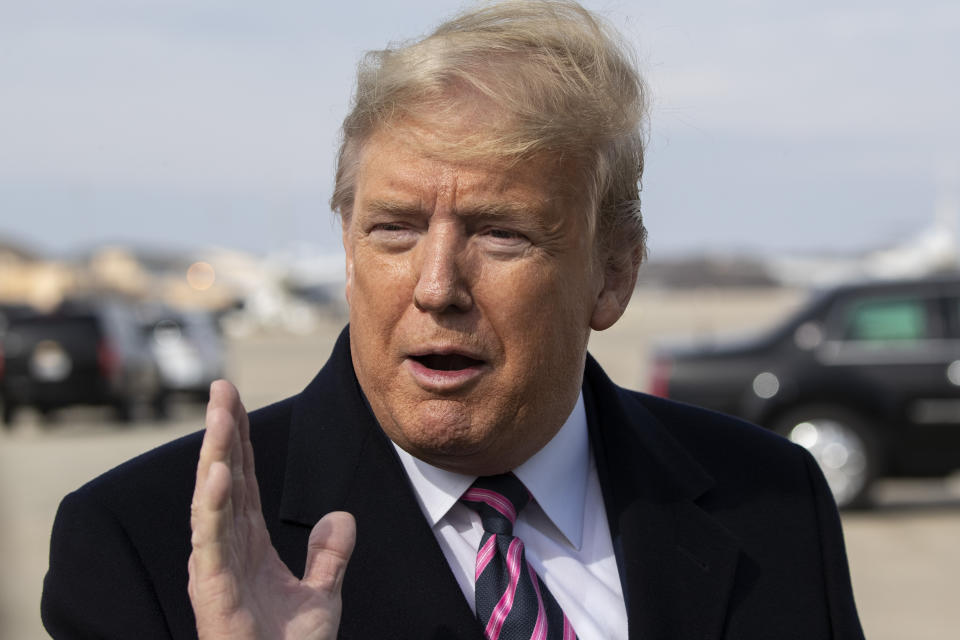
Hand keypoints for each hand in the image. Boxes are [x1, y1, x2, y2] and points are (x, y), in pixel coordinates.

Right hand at [188, 380, 355, 639]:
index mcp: (247, 546)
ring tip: (219, 413)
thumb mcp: (320, 596)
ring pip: (212, 500)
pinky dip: (213, 506)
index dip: (240, 440)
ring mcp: (215, 568)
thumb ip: (329, 556)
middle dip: (222, 432)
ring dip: (215, 455)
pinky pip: (211, 541)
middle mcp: (226, 550)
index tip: (234, 399)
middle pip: (224, 478)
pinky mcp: (213, 590)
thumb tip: (340, 516)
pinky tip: (218, 473)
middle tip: (221, 387)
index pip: (244, 480)